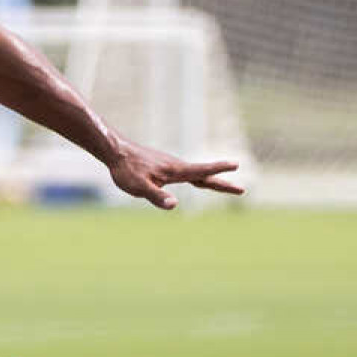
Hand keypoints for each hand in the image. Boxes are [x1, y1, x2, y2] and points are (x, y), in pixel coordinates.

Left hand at [105, 138, 244, 209]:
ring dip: (212, 179)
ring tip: (226, 187)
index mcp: (175, 171)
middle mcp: (176, 167)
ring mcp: (171, 166)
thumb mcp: (139, 187)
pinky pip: (186, 173)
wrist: (115, 151)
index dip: (218, 170)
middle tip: (242, 189)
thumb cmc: (126, 170)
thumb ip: (156, 196)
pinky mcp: (164, 167)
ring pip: (196, 174)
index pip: (201, 172)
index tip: (236, 164)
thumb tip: (174, 205)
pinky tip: (196, 180)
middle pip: (204, 176)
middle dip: (222, 183)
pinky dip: (199, 177)